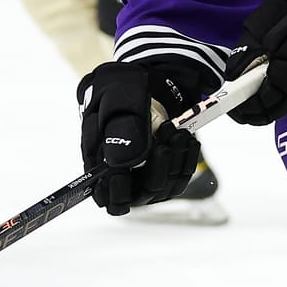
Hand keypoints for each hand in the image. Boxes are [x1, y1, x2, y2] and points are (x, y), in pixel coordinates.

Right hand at [77, 58, 220, 213]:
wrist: (142, 89)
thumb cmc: (119, 94)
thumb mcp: (116, 102)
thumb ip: (119, 130)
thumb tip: (122, 162)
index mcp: (99, 164)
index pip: (110, 198)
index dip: (121, 190)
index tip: (136, 164)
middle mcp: (122, 177)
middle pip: (144, 194)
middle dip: (159, 168)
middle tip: (166, 141)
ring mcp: (145, 178)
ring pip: (166, 187)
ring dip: (176, 160)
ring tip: (175, 131)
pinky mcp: (164, 174)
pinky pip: (180, 177)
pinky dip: (187, 157)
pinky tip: (185, 138)